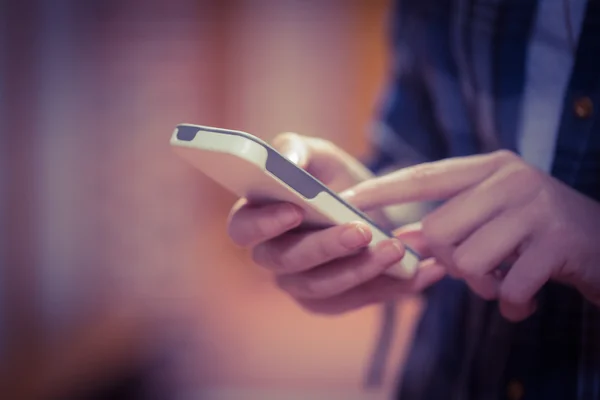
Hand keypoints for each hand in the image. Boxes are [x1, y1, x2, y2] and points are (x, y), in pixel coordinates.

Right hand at [226, 133, 445, 313]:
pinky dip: (391, 287)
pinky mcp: (333, 302)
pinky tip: (422, 271)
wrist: (372, 209)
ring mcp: (301, 285)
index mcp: (258, 218)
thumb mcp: (322, 156)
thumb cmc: (336, 179)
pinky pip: (359, 300)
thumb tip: (287, 161)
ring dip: (361, 269)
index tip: (296, 210)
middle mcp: (273, 257)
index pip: (243, 228)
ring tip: (398, 249)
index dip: (264, 224)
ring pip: (323, 287)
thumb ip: (298, 148)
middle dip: (326, 247)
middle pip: (287, 262)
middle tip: (362, 230)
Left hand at [342, 150, 599, 320]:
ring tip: (504, 281)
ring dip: (481, 285)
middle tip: (477, 269)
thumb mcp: (497, 215)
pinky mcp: (558, 243)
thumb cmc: (540, 232)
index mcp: (491, 167)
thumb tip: (404, 236)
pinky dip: (511, 305)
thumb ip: (454, 220)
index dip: (384, 189)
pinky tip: (524, 301)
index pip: (424, 176)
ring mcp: (536, 208)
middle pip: (438, 229)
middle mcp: (511, 179)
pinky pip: (506, 288)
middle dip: (448, 261)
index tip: (349, 199)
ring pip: (467, 260)